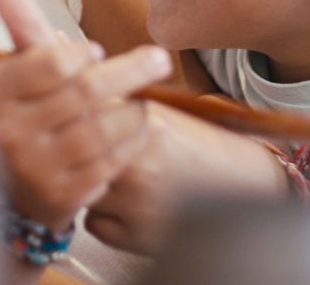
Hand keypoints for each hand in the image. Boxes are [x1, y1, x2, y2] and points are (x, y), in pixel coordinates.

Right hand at [0, 0, 171, 230]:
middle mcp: (9, 130)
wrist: (18, 184)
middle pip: (84, 92)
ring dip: (135, 111)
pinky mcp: (62, 195)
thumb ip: (23, 29)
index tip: (98, 50)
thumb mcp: (20, 71)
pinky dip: (132, 142)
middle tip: (159, 59)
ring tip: (145, 100)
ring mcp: (35, 166)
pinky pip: (111, 162)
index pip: (50, 63)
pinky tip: (137, 130)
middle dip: (130, 72)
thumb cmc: (29, 113)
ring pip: (103, 129)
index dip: (82, 54)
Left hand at [84, 104, 288, 253]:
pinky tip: (128, 206)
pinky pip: (92, 223)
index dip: (74, 117)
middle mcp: (139, 164)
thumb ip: (114, 99)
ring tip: (121, 180)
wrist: (243, 185)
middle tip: (94, 150)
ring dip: (89, 184)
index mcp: (145, 124)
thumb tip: (66, 73)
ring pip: (79, 189)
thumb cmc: (201, 146)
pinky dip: (103, 217)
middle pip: (75, 153)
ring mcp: (138, 204)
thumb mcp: (159, 113)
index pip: (80, 114)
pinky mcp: (139, 237)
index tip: (75, 118)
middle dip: (78, 151)